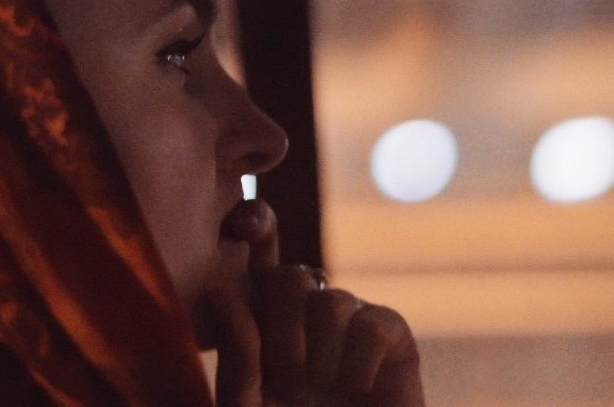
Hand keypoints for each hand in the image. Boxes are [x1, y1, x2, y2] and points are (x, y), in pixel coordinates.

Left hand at [211, 200, 424, 406]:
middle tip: (290, 378)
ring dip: (320, 356)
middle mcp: (306, 311)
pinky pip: (373, 323)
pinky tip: (358, 389)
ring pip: (329, 301)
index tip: (242, 224)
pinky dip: (359, 364)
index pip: (255, 260)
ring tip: (322, 390)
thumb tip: (220, 290)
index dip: (255, 225)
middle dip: (284, 329)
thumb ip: (237, 356)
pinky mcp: (393, 336)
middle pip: (289, 276)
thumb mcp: (247, 406)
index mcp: (265, 322)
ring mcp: (350, 319)